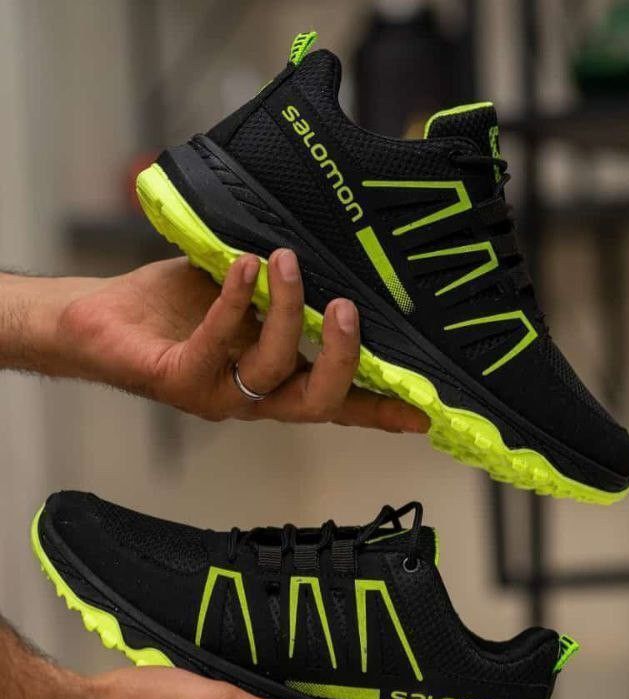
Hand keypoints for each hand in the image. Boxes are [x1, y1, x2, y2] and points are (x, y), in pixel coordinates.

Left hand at [57, 250, 428, 431]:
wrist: (100, 321)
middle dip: (341, 358)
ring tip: (286, 261)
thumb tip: (330, 254)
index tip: (423, 411)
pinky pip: (217, 342)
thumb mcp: (244, 298)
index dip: (380, 410)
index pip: (338, 402)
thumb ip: (284, 293)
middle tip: (349, 309)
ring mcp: (218, 395)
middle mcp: (255, 398)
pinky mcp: (178, 381)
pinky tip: (243, 266)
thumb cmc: (177, 311)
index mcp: (278, 382)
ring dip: (286, 312)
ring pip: (272, 369)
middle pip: (317, 402)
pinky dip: (235, 300)